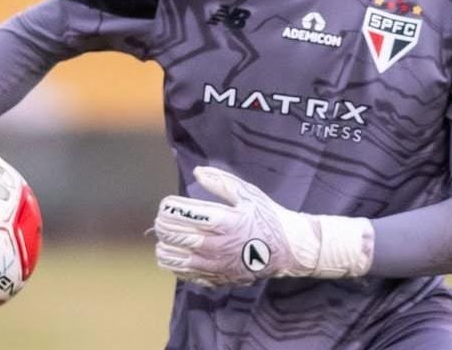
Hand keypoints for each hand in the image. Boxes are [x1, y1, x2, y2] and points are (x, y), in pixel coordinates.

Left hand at [153, 166, 372, 286]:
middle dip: (162, 225)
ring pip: (174, 257)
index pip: (182, 215)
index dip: (168, 208)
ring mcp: (214, 266)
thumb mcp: (248, 194)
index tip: (167, 203)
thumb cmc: (268, 217)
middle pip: (174, 235)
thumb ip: (221, 182)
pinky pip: (184, 273)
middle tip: (163, 218)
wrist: (288, 250)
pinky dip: (173, 263)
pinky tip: (175, 253)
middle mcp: (215, 246)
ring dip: (164, 245)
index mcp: (223, 222)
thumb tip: (197, 172)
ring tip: (165, 236)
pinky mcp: (216, 279)